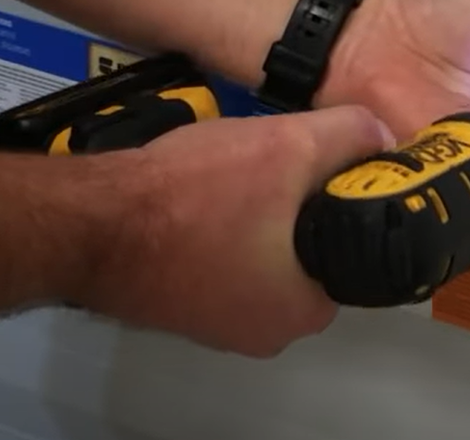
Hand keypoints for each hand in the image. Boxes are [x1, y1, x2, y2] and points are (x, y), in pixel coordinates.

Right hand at [74, 106, 392, 357]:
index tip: (334, 165)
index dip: (348, 200)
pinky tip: (206, 192)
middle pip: (309, 248)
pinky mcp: (180, 303)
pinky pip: (222, 257)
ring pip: (264, 251)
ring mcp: (217, 321)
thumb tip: (381, 136)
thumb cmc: (189, 196)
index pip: (358, 249)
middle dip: (299, 203)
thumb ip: (350, 136)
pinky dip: (220, 225)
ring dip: (258, 211)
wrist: (88, 220)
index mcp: (304, 311)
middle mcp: (264, 332)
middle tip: (281, 161)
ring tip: (239, 171)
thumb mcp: (290, 145)